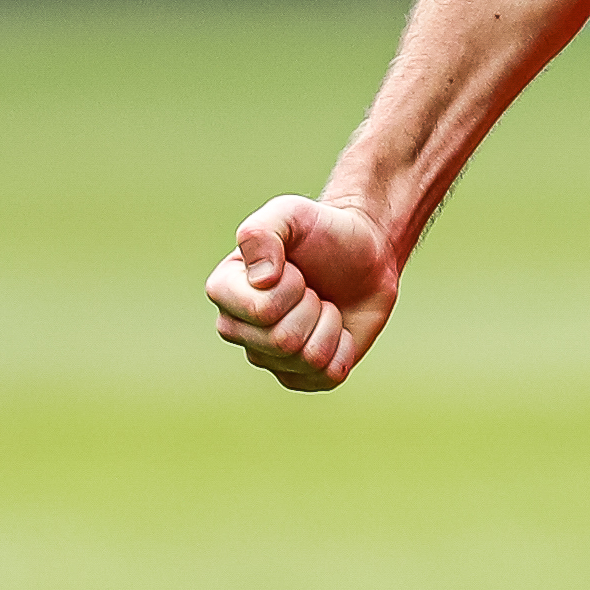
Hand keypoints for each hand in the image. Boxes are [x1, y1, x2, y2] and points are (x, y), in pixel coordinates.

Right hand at [208, 191, 398, 391]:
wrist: (365, 252)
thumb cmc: (322, 230)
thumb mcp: (290, 213)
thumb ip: (261, 232)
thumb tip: (262, 279)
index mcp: (224, 290)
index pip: (260, 311)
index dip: (291, 288)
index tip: (295, 268)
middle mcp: (236, 328)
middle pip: (282, 341)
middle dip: (312, 307)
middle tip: (312, 288)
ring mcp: (268, 357)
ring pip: (307, 359)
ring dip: (329, 325)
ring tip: (323, 304)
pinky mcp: (301, 375)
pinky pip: (327, 377)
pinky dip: (343, 348)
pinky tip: (336, 328)